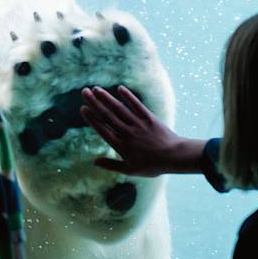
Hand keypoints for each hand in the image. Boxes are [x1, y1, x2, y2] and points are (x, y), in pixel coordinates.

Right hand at [81, 85, 203, 176]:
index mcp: (121, 145)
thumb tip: (94, 162)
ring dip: (107, 98)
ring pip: (119, 109)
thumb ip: (111, 165)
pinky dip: (128, 96)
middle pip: (107, 115)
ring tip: (96, 89)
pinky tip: (120, 88)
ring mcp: (137, 124)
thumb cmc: (152, 165)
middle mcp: (127, 132)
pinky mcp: (148, 118)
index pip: (102, 129)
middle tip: (84, 92)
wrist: (174, 157)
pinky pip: (136, 105)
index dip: (91, 118)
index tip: (83, 108)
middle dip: (94, 103)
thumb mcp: (130, 170)